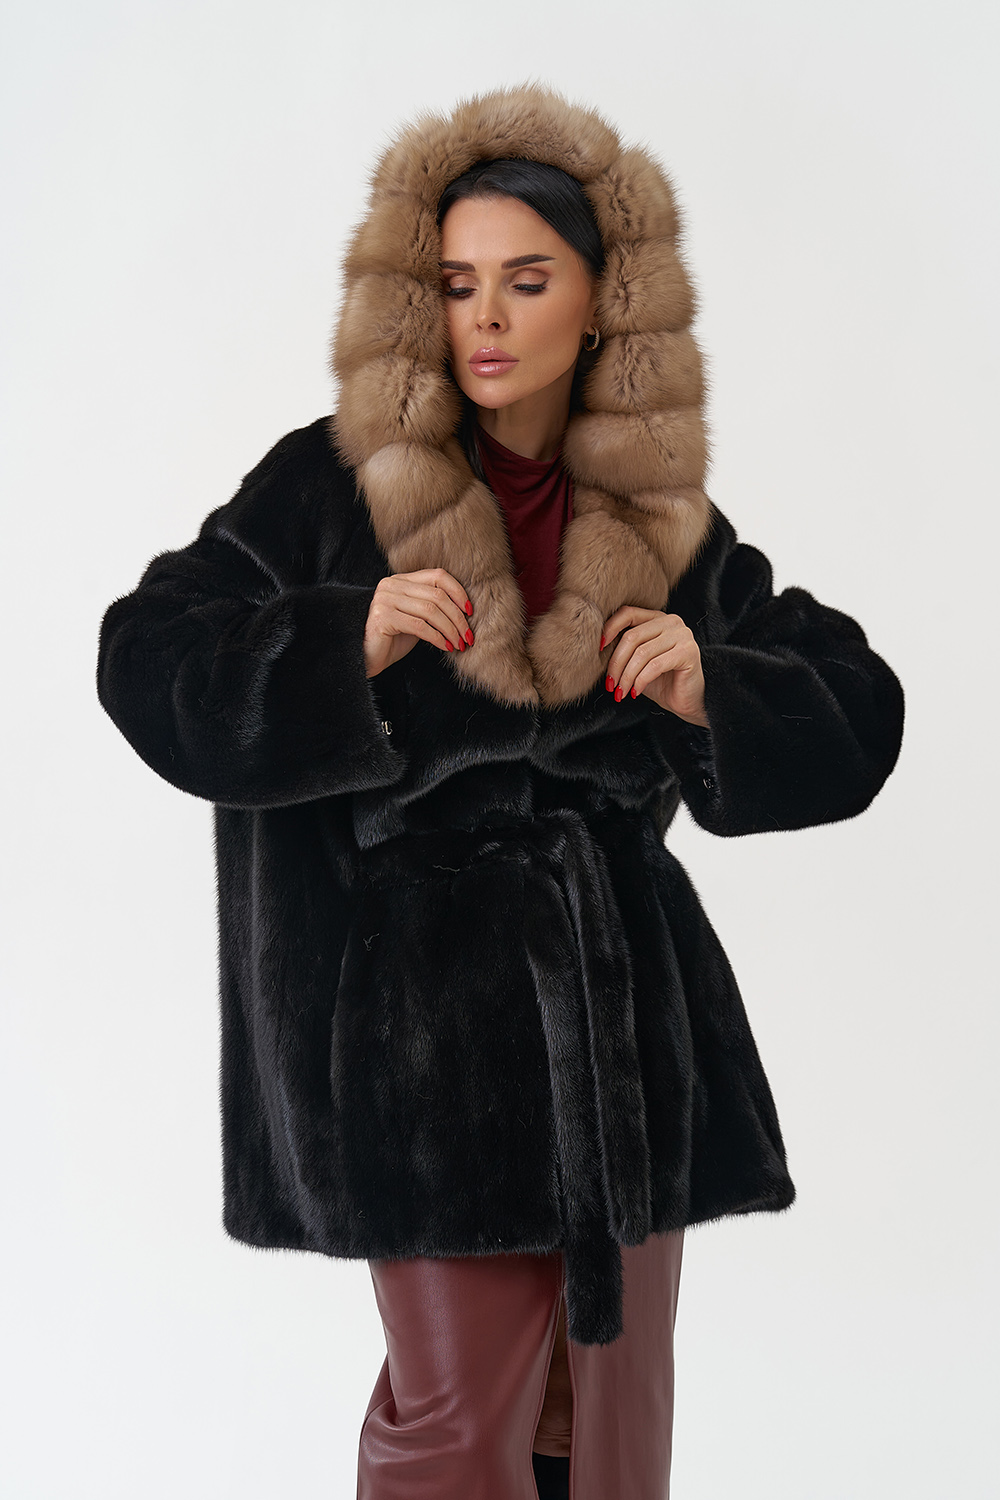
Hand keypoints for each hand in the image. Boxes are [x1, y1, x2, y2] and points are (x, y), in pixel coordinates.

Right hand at [363, 569, 473, 678]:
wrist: (364, 656)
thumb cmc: (392, 639)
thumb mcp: (416, 617)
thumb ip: (432, 607)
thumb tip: (465, 610)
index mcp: (401, 580)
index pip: (437, 575)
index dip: (458, 592)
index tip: (470, 611)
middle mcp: (391, 585)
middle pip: (437, 595)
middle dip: (458, 618)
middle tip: (468, 636)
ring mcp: (385, 600)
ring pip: (431, 611)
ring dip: (450, 630)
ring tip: (459, 643)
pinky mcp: (383, 617)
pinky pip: (420, 626)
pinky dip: (437, 637)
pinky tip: (445, 647)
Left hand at [600, 606, 708, 726]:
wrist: (687, 701)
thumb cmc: (661, 681)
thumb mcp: (637, 662)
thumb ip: (624, 649)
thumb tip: (598, 646)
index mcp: (657, 618)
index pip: (628, 613)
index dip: (609, 628)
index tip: (598, 649)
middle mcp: (671, 621)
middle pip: (632, 637)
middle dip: (616, 663)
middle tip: (610, 684)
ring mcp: (682, 635)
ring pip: (641, 653)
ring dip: (627, 676)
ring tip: (621, 691)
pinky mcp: (688, 652)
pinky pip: (655, 666)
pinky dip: (640, 681)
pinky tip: (635, 692)